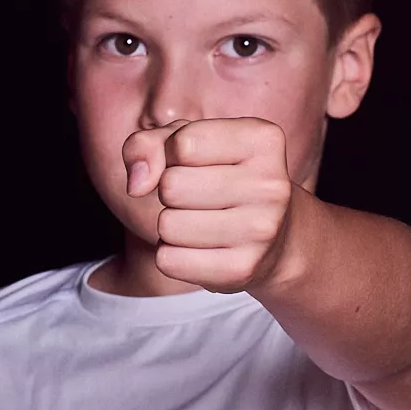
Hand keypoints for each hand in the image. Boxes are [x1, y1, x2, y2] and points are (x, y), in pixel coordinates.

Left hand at [123, 117, 298, 292]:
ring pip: (167, 225)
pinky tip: (201, 248)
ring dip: (170, 225)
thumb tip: (136, 185)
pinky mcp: (242, 269)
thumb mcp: (184, 146)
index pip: (182, 144)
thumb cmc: (219, 178)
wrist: (274, 238)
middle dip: (169, 192)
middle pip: (171, 186)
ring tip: (201, 222)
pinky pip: (168, 261)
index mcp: (263, 140)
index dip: (172, 156)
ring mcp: (261, 230)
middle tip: (199, 198)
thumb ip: (147, 145)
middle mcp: (271, 184)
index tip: (196, 164)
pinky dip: (172, 254)